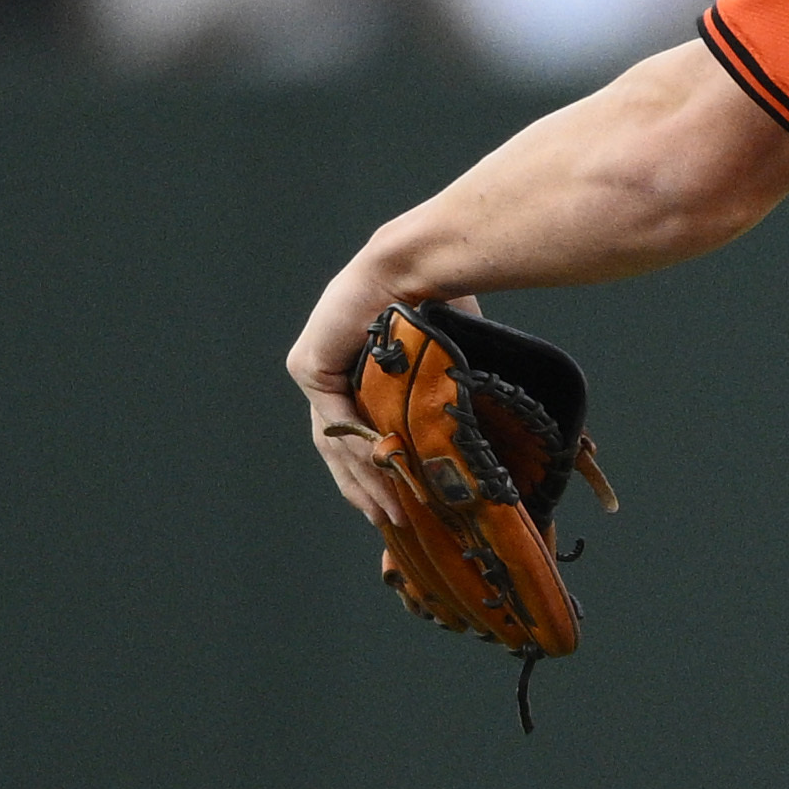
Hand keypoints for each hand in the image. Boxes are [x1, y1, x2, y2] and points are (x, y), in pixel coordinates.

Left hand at [288, 263, 442, 547]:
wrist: (422, 267)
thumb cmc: (446, 299)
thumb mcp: (443, 365)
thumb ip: (440, 399)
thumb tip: (479, 440)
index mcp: (358, 367)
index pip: (359, 430)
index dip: (379, 472)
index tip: (401, 505)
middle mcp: (331, 369)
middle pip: (341, 445)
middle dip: (368, 488)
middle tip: (395, 522)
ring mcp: (315, 368)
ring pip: (335, 441)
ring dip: (365, 480)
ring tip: (394, 514)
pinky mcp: (309, 366)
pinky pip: (334, 423)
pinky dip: (360, 452)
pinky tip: (387, 480)